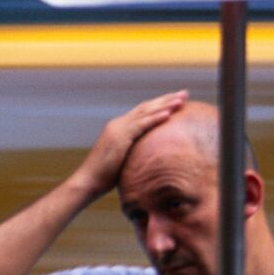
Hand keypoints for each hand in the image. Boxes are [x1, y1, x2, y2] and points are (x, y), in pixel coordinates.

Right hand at [73, 91, 188, 196]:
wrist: (88, 181)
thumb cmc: (106, 176)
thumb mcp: (125, 159)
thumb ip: (136, 152)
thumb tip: (150, 156)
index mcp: (121, 128)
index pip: (144, 112)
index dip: (161, 105)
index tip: (177, 100)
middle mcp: (119, 124)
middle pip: (147, 107)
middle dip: (167, 99)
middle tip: (185, 93)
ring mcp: (119, 129)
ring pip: (145, 112)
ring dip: (165, 105)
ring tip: (181, 99)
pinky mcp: (119, 137)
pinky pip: (140, 125)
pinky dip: (155, 118)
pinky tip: (168, 114)